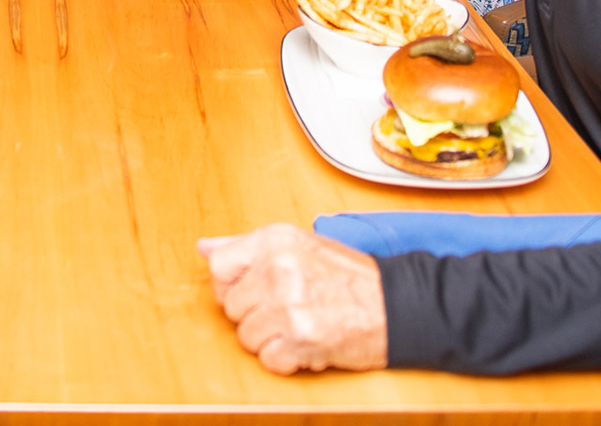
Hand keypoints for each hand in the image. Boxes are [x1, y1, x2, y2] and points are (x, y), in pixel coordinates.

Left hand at [198, 224, 387, 374]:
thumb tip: (204, 247)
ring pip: (247, 336)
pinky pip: (268, 360)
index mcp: (274, 240)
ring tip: (299, 326)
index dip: (231, 286)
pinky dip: (286, 360)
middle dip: (255, 315)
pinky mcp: (300, 338)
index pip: (219, 267)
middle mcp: (277, 268)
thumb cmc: (349, 278)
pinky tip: (306, 344)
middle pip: (231, 307)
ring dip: (271, 340)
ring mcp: (288, 305)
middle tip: (286, 310)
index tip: (251, 291)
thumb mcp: (299, 245)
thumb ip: (248, 247)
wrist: (396, 305)